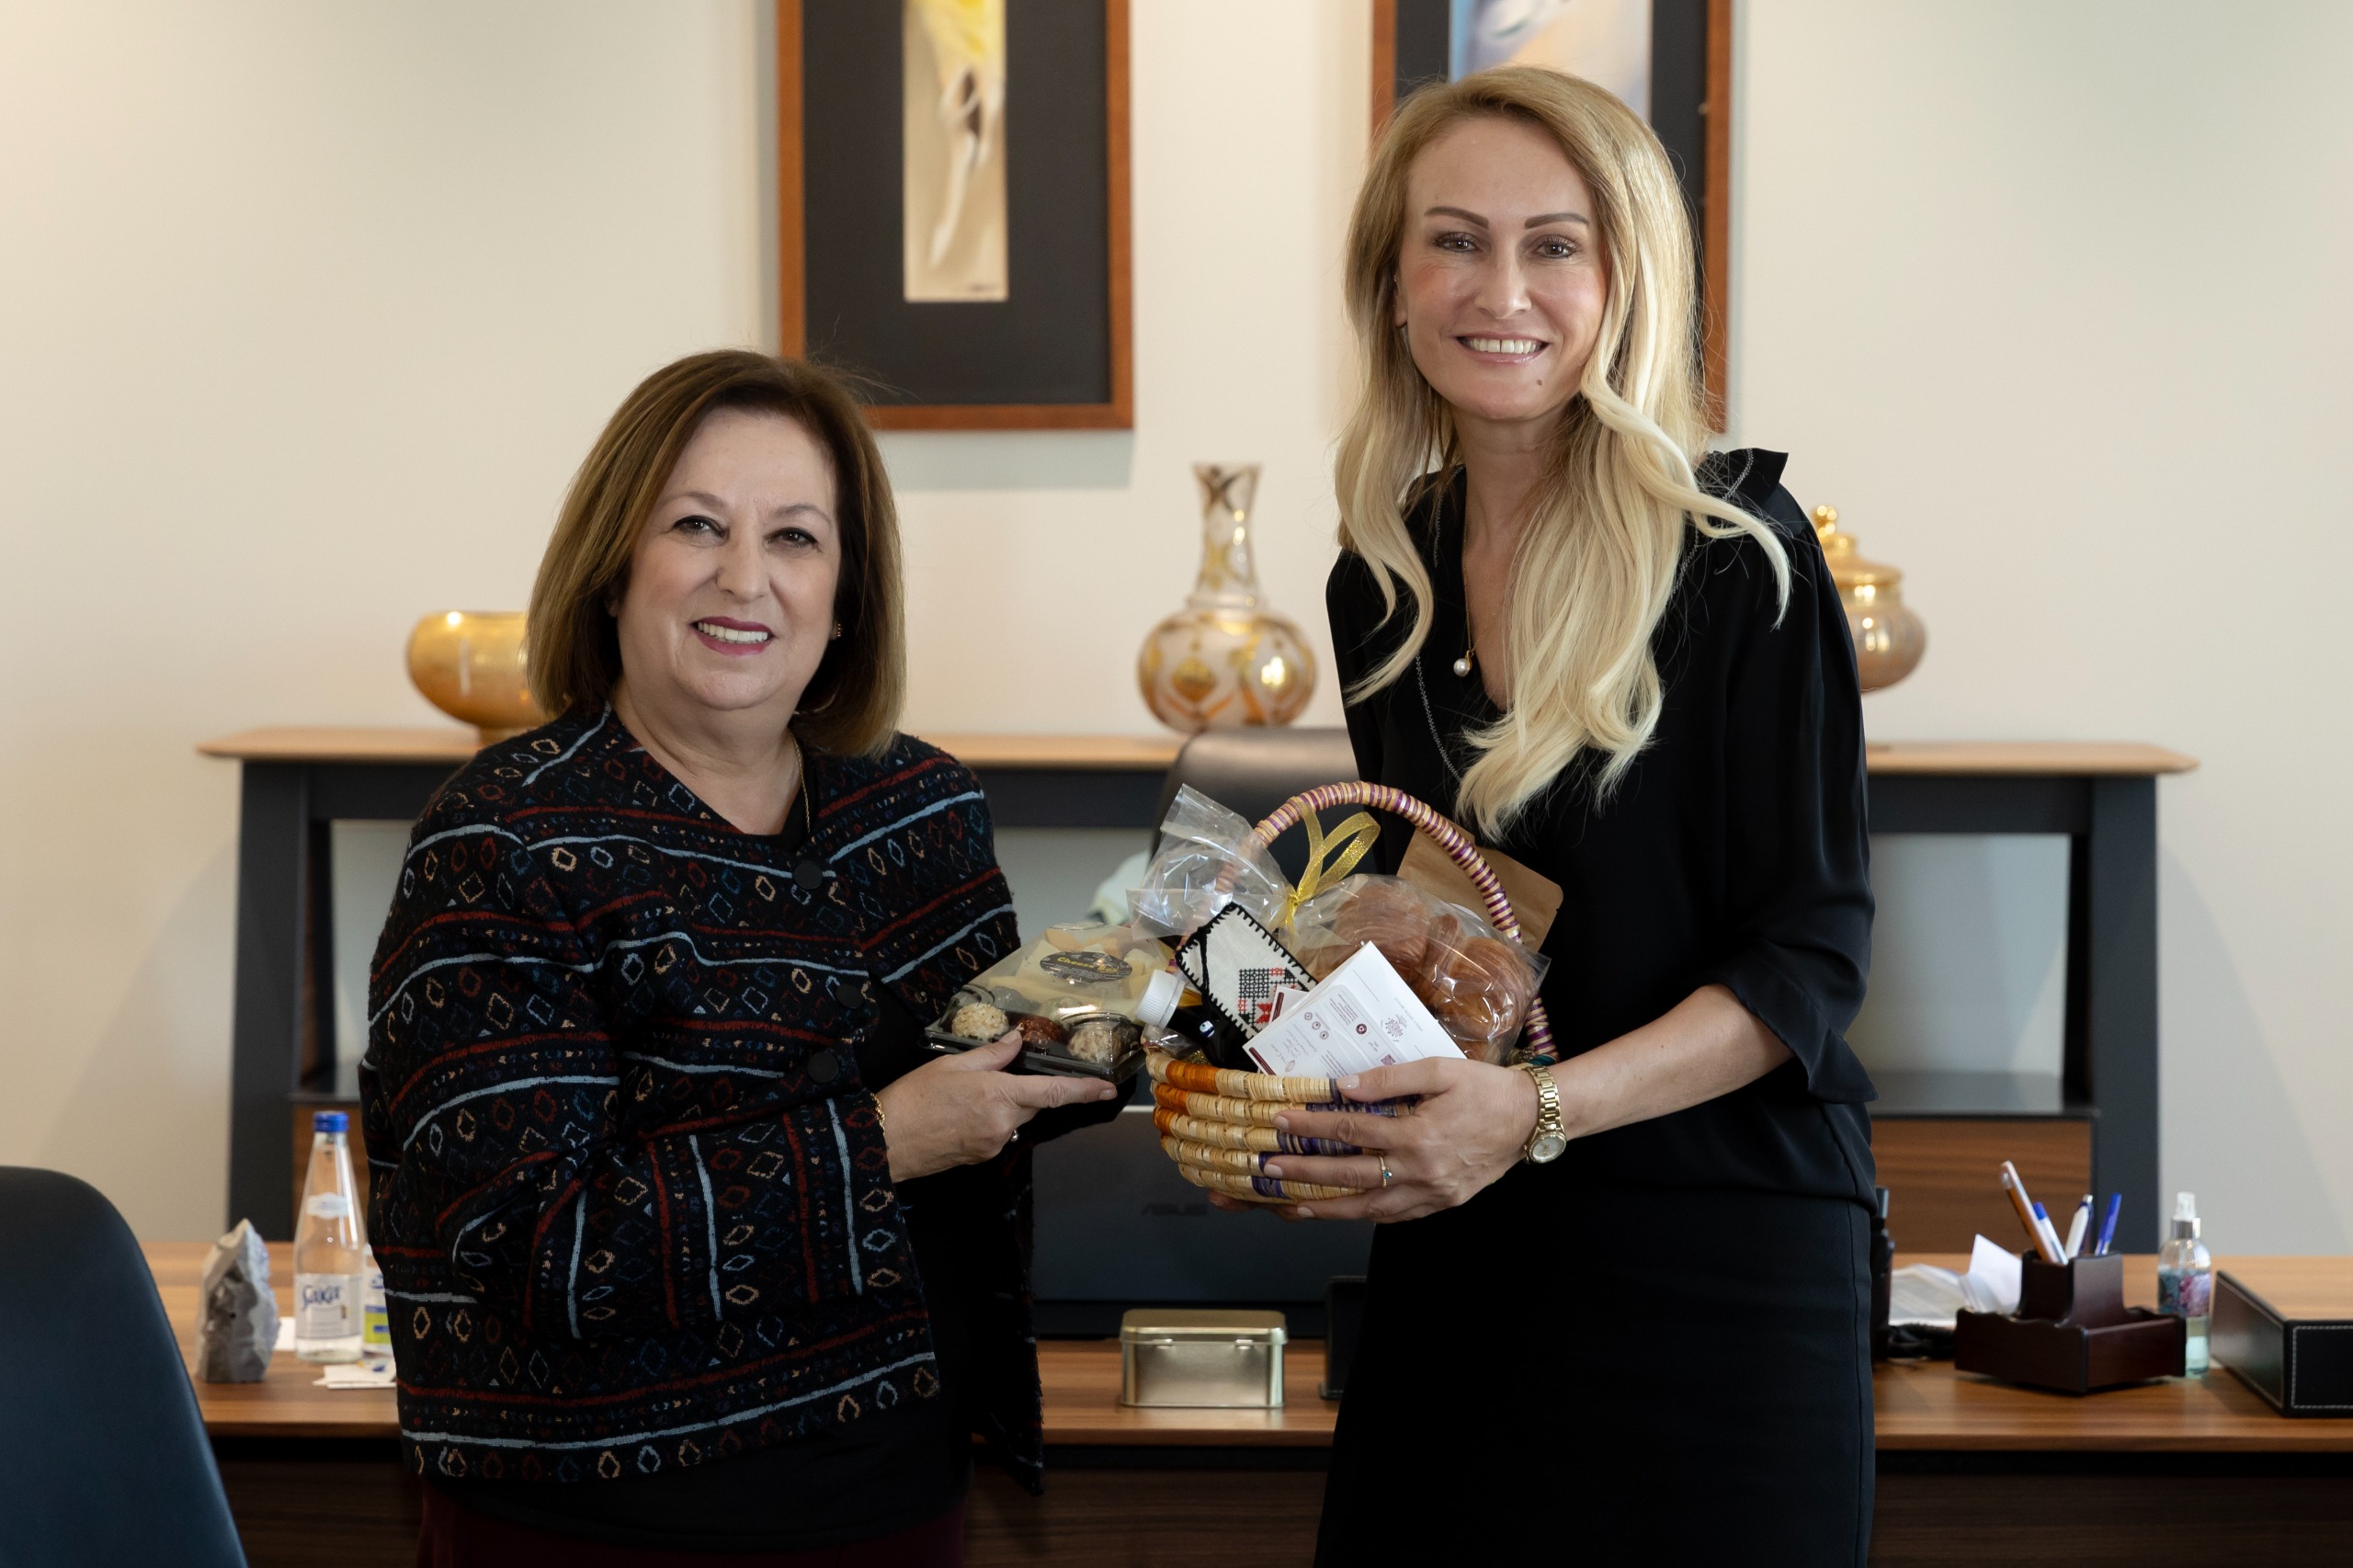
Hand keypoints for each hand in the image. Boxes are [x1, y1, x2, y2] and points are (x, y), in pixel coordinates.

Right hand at [874, 1032, 1115, 1181]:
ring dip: (1002, 1105)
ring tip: (964, 1096)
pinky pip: (998, 1133)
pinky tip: (960, 1114)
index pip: (1053, 1092)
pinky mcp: (981, 1157)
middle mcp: (1003, 1124)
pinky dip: (989, 1120)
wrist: (885, 1141)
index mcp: (999, 1095)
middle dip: (1024, 1089)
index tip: (1107, 1088)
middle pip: (1033, 1104)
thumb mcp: (952, 1064)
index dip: (1084, 1090)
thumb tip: (1016, 1041)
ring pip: (1014, 1119)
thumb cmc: (913, 1098)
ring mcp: (993, 1144)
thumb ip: (992, 1055)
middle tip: (992, 1078)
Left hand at [1235, 1055, 1540, 1223]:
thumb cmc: (1486, 1089)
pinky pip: (1394, 1216)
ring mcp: (1431, 1194)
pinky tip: (1340, 1211)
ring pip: (1368, 1208)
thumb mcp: (1439, 1070)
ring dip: (1326, 1209)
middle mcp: (1421, 1171)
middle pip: (1350, 1177)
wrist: (1531, 1121)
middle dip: (1304, 1175)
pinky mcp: (1441, 1204)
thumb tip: (1344, 1087)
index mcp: (1418, 1135)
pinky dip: (1363, 1215)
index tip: (1281, 1122)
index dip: (1312, 1127)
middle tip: (1267, 1172)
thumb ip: (1389, 1079)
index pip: (1351, 1132)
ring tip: (1290, 1207)